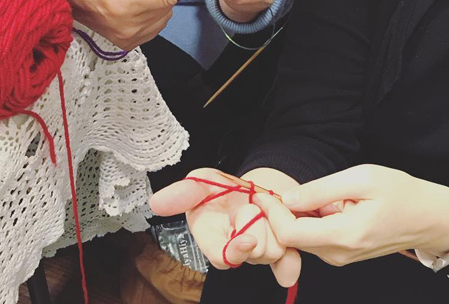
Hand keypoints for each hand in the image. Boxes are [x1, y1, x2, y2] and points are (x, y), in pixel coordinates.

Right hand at [150, 168, 300, 286]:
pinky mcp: (279, 254)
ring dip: (276, 226)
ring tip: (267, 208)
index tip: (247, 239)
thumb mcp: (201, 182)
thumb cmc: (221, 190)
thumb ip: (183, 193)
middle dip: (261, 225)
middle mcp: (235, 252)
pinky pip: (289, 265)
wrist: (248, 190)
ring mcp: (258, 256)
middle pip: (257, 254)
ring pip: (275, 251)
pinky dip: (292, 254)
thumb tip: (156, 202)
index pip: (224, 259)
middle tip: (255, 203)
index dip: (236, 250)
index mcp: (212, 240)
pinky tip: (287, 235)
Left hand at [254, 164, 448, 266]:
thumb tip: (289, 198)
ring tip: (283, 194)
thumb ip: (322, 190)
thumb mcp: (362, 178)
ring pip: (303, 239)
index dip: (271, 213)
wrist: (429, 217)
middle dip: (275, 216)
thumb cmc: (401, 193)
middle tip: (265, 191)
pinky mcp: (344, 253)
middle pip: (293, 238)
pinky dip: (305, 221)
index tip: (261, 192)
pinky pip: (316, 238)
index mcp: (344, 235)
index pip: (290, 232)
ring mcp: (342, 256)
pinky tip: (308, 202)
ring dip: (290, 218)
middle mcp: (339, 254)